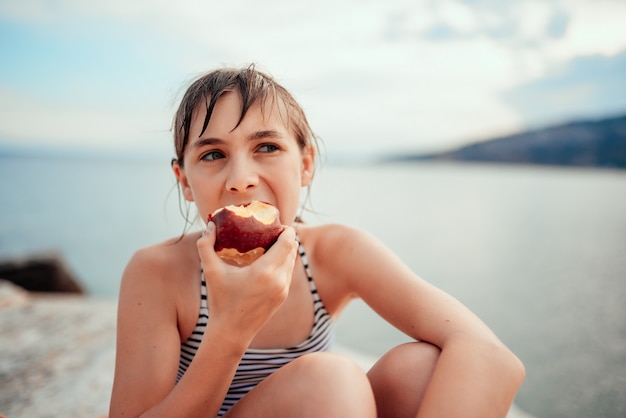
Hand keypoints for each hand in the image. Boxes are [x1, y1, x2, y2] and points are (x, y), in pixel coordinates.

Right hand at [196, 222, 297, 343]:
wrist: (231, 333)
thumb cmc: (220, 302)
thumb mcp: (210, 272)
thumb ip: (206, 246)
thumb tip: (210, 226)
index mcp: (265, 272)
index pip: (287, 243)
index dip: (286, 230)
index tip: (277, 223)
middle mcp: (279, 280)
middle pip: (293, 249)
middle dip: (286, 238)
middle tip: (272, 230)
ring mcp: (283, 290)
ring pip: (292, 262)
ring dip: (286, 250)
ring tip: (272, 243)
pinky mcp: (283, 297)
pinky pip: (288, 273)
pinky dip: (283, 263)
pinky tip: (271, 260)